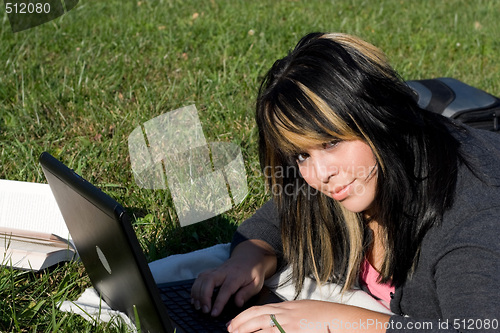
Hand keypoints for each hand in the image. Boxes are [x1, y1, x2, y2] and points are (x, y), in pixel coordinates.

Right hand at [190, 239, 276, 316]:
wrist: (249, 257)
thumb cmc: (253, 272)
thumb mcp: (256, 283)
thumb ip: (247, 293)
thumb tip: (238, 303)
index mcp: (236, 276)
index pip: (225, 289)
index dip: (219, 302)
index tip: (214, 313)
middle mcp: (224, 271)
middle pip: (209, 280)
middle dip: (203, 296)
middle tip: (204, 310)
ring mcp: (216, 270)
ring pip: (202, 278)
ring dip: (197, 292)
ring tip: (197, 306)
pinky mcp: (211, 271)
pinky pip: (200, 278)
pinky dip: (195, 288)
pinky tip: (195, 298)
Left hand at [226, 300, 390, 332]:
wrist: (341, 320)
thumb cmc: (324, 315)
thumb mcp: (302, 309)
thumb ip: (287, 313)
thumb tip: (273, 319)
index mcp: (286, 307)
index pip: (258, 310)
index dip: (243, 317)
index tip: (233, 323)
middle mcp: (285, 315)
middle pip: (256, 318)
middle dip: (240, 324)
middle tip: (229, 331)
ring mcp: (290, 326)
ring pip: (262, 329)